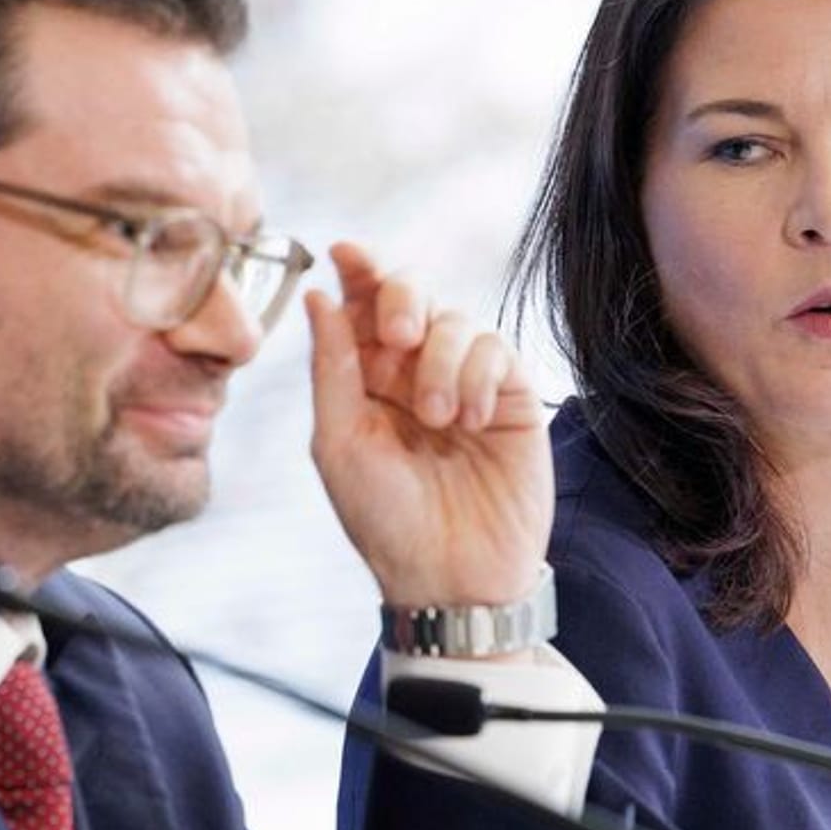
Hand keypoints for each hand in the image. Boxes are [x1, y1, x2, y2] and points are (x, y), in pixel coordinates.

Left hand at [306, 243, 551, 608]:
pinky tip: (473, 419)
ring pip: (457, 320)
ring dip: (441, 360)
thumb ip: (333, 368)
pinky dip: (480, 375)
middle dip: (403, 298)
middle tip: (398, 335)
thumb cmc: (385, 521)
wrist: (451, 577)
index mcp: (367, 382)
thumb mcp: (340, 444)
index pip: (363, 308)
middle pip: (413, 294)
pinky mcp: (513, 400)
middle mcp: (415, 374)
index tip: (346, 252)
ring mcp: (466, 384)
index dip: (358, 272)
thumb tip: (317, 296)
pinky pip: (498, 351)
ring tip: (438, 418)